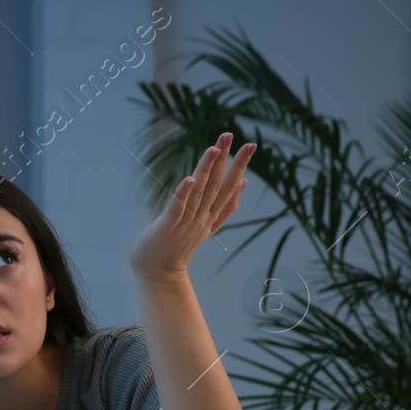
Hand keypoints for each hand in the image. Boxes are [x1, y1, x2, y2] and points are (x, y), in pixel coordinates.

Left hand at [129, 133, 254, 279]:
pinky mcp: (167, 227)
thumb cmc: (179, 245)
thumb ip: (225, 206)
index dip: (240, 166)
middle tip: (231, 134)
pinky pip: (177, 209)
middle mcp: (201, 217)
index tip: (251, 145)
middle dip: (225, 160)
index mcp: (211, 214)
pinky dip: (183, 194)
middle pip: (217, 186)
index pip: (229, 186)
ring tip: (213, 148)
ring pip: (199, 193)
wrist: (159, 274)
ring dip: (206, 170)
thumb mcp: (207, 224)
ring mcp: (185, 223)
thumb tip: (243, 183)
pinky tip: (189, 179)